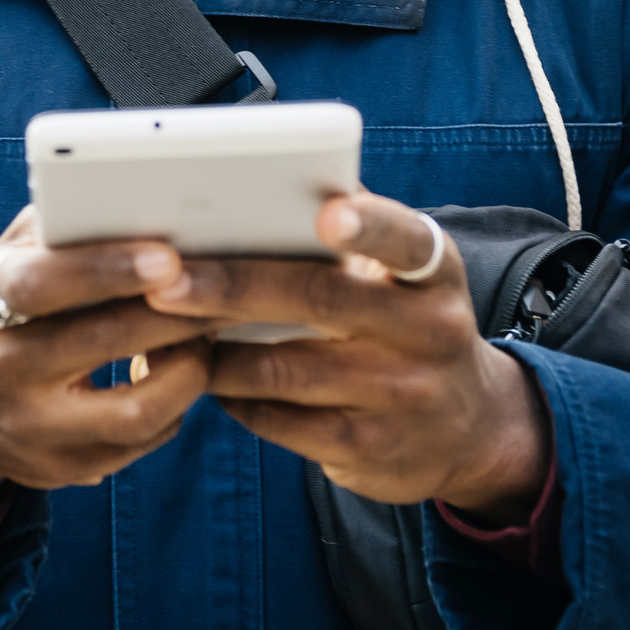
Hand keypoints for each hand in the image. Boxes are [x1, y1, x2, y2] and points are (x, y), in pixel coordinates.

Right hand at [0, 206, 217, 520]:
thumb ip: (55, 229)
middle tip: (223, 286)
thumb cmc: (1, 312)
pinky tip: (184, 369)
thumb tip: (130, 197)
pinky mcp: (64, 469)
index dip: (106, 268)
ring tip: (208, 333)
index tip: (167, 256)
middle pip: (100, 341)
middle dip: (174, 312)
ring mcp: (29, 428)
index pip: (39, 284)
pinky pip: (143, 439)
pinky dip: (176, 402)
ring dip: (189, 367)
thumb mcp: (3, 262)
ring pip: (135, 409)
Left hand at [144, 189, 551, 519]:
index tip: (326, 215)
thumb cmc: (405, 326)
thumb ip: (352, 232)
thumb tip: (259, 181)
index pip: (405, 240)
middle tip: (165, 280)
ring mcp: (398, 396)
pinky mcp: (366, 448)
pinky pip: (277, 419)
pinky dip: (229, 395)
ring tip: (160, 329)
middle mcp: (427, 332)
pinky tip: (199, 375)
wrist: (469, 433)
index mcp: (433, 273)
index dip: (368, 226)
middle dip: (233, 287)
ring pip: (282, 368)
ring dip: (212, 350)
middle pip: (318, 300)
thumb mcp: (406, 279)